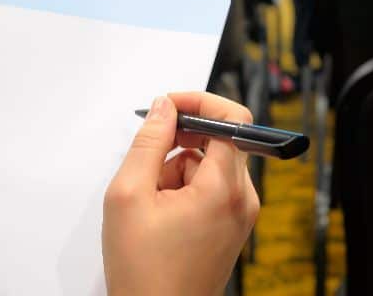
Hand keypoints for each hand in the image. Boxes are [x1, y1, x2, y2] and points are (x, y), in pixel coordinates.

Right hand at [103, 93, 259, 295]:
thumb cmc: (142, 271)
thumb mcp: (128, 195)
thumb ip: (149, 142)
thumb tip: (164, 107)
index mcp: (225, 188)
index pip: (233, 118)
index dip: (200, 101)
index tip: (170, 105)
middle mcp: (243, 199)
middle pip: (221, 140)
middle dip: (181, 142)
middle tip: (147, 160)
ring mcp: (240, 214)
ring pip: (211, 164)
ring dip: (178, 169)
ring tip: (149, 203)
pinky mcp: (231, 226)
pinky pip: (212, 187)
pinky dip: (185, 189)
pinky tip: (160, 215)